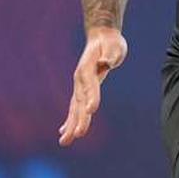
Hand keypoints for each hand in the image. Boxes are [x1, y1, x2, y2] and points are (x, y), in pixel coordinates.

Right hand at [58, 26, 127, 145]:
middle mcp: (81, 78)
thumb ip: (109, 55)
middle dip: (79, 119)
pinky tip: (64, 131)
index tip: (91, 110)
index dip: (92, 97)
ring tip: (65, 141)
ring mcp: (79, 84)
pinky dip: (70, 119)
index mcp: (89, 68)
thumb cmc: (110, 42)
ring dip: (71, 124)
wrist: (101, 36)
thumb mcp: (114, 46)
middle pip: (80, 101)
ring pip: (74, 107)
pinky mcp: (82, 88)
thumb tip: (105, 62)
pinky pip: (75, 106)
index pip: (91, 85)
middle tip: (77, 135)